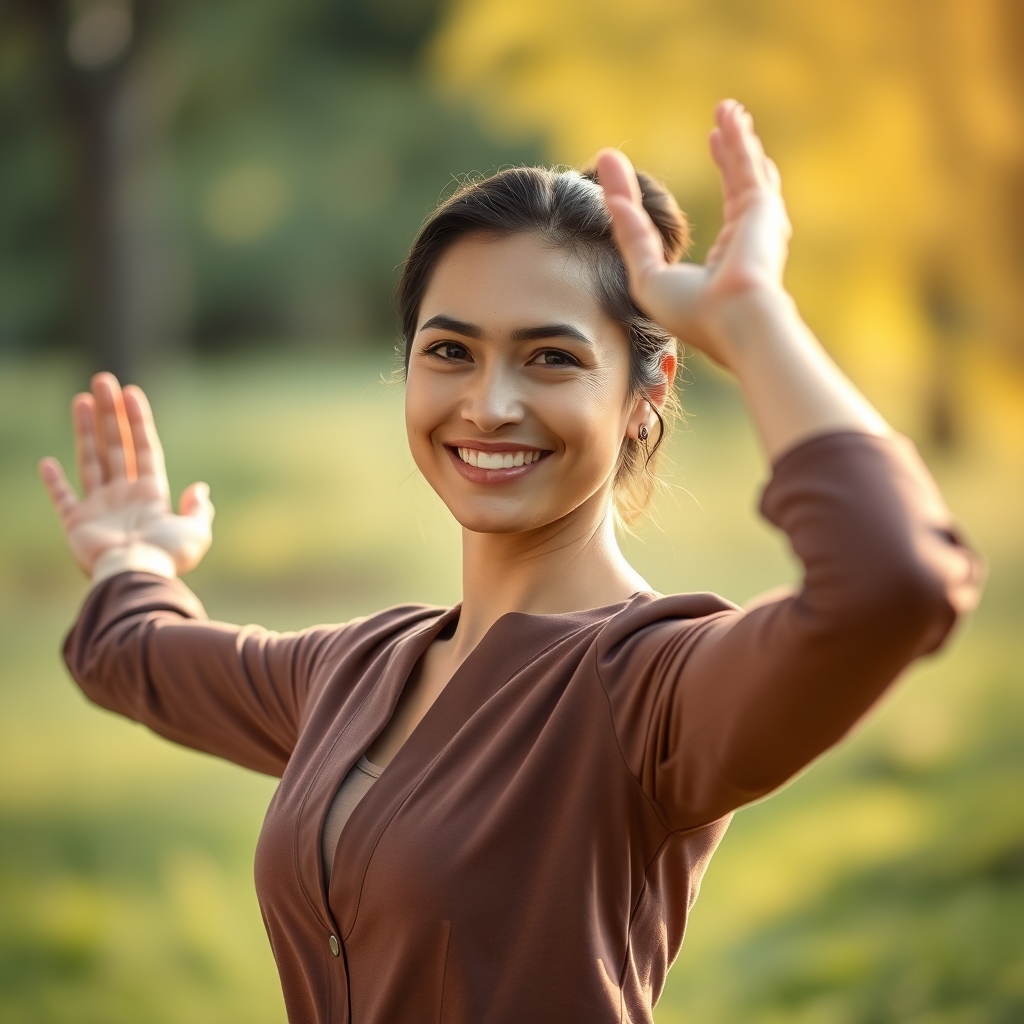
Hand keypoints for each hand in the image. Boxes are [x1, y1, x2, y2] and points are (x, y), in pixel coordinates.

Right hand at [39, 373, 213, 578]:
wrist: (136, 576)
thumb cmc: (166, 557)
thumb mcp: (196, 533)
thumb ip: (198, 510)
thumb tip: (200, 489)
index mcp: (151, 494)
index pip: (143, 448)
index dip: (138, 420)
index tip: (131, 391)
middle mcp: (124, 496)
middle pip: (116, 445)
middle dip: (110, 413)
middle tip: (103, 380)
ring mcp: (99, 508)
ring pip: (91, 460)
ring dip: (86, 430)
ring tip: (82, 399)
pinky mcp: (77, 524)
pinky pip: (63, 498)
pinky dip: (54, 482)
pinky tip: (48, 461)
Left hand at [597, 99, 792, 368]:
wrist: (733, 320)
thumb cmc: (693, 312)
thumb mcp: (648, 276)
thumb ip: (631, 236)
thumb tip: (610, 197)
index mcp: (721, 267)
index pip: (696, 224)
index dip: (670, 205)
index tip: (640, 173)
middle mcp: (745, 244)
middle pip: (733, 191)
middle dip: (728, 160)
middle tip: (716, 132)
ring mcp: (758, 225)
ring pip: (746, 174)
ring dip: (740, 142)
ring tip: (730, 112)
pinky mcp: (762, 208)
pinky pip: (748, 166)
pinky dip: (739, 140)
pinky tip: (731, 116)